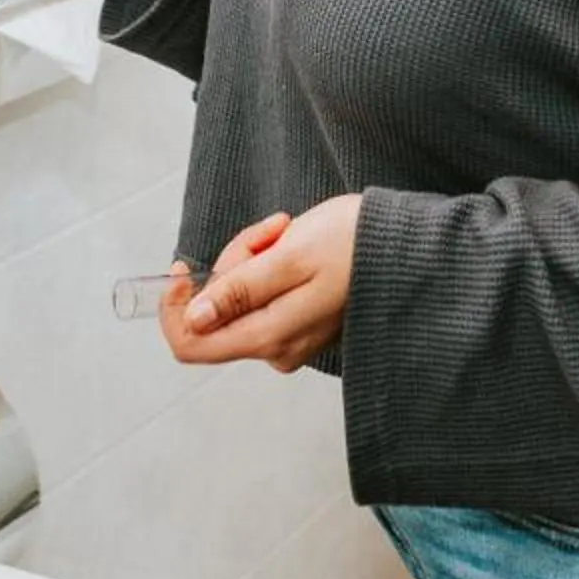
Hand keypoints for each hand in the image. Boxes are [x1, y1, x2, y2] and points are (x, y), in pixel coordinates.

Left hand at [162, 197, 355, 374]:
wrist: (405, 245)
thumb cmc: (352, 244)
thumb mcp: (289, 258)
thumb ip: (239, 290)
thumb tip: (194, 318)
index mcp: (269, 336)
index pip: (191, 344)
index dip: (173, 308)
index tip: (181, 269)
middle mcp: (276, 348)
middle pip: (216, 311)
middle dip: (231, 262)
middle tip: (268, 230)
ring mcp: (289, 337)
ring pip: (237, 296)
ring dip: (252, 256)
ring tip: (288, 230)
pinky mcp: (299, 322)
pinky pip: (261, 294)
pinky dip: (268, 263)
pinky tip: (294, 243)